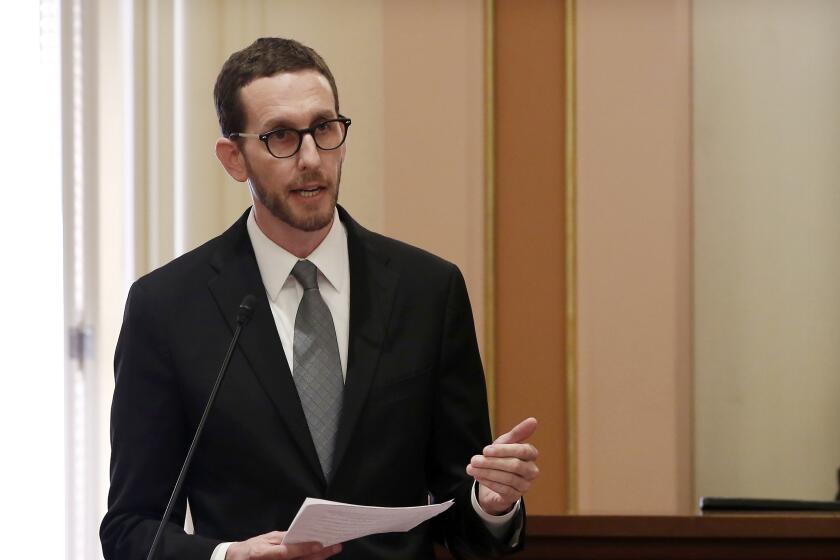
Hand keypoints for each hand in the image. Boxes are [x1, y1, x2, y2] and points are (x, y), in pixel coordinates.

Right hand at [226, 531, 341, 559]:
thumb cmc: (251, 548)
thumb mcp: (265, 539)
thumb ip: (281, 539)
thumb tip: (300, 535)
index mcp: (263, 552)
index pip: (287, 551)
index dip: (304, 548)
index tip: (320, 544)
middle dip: (318, 555)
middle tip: (335, 547)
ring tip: (329, 552)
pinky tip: (316, 558)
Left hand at [466, 417, 539, 514]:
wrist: (493, 480)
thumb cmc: (501, 457)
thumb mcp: (505, 443)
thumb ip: (517, 432)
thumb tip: (533, 420)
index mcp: (531, 455)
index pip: (523, 451)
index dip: (504, 450)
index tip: (485, 450)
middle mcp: (532, 471)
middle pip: (515, 466)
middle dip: (492, 462)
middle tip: (474, 459)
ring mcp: (525, 485)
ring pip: (508, 478)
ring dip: (487, 472)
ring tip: (471, 467)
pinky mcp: (515, 497)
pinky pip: (503, 490)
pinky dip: (488, 482)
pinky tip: (478, 476)